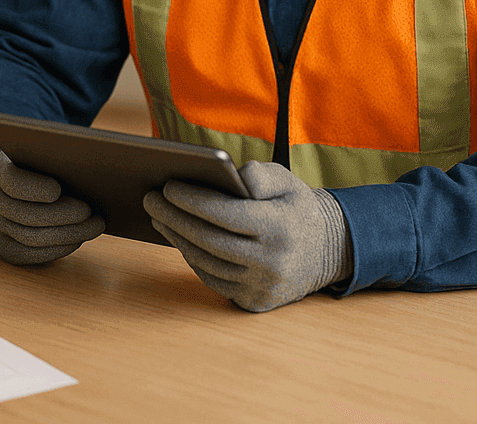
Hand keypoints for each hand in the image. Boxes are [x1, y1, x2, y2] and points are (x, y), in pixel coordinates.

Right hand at [0, 151, 104, 264]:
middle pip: (26, 215)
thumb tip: (85, 170)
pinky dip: (59, 249)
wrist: (4, 189)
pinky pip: (34, 254)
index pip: (12, 182)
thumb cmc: (32, 168)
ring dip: (68, 234)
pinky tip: (78, 239)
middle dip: (62, 216)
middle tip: (89, 212)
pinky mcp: (6, 250)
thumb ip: (51, 160)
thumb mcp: (35, 156)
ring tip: (94, 226)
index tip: (57, 190)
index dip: (34, 188)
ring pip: (32, 238)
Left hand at [143, 160, 350, 312]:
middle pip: (209, 240)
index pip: (226, 215)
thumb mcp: (287, 181)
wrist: (326, 252)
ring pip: (206, 262)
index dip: (193, 201)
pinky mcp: (254, 303)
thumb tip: (231, 175)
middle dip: (174, 217)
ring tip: (158, 215)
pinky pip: (212, 279)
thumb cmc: (296, 209)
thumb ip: (260, 174)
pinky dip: (192, 257)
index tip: (168, 186)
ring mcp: (262, 287)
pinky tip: (179, 237)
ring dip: (177, 238)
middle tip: (150, 199)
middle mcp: (272, 263)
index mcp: (281, 229)